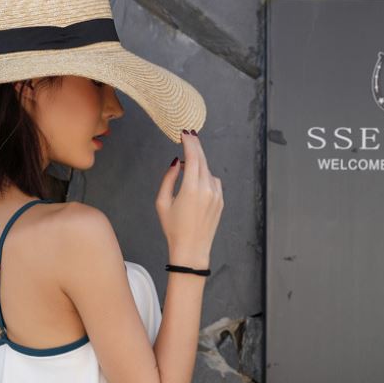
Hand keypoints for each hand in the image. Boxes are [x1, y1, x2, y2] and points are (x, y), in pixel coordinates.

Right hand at [156, 130, 223, 263]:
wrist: (191, 249)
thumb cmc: (174, 228)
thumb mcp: (162, 203)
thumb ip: (168, 179)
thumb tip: (177, 163)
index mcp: (191, 189)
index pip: (193, 157)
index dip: (190, 142)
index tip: (185, 133)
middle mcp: (207, 189)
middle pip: (203, 159)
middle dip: (195, 146)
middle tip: (189, 136)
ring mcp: (217, 195)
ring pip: (208, 171)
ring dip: (199, 165)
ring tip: (188, 166)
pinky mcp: (221, 201)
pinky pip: (214, 182)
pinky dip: (206, 177)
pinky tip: (197, 184)